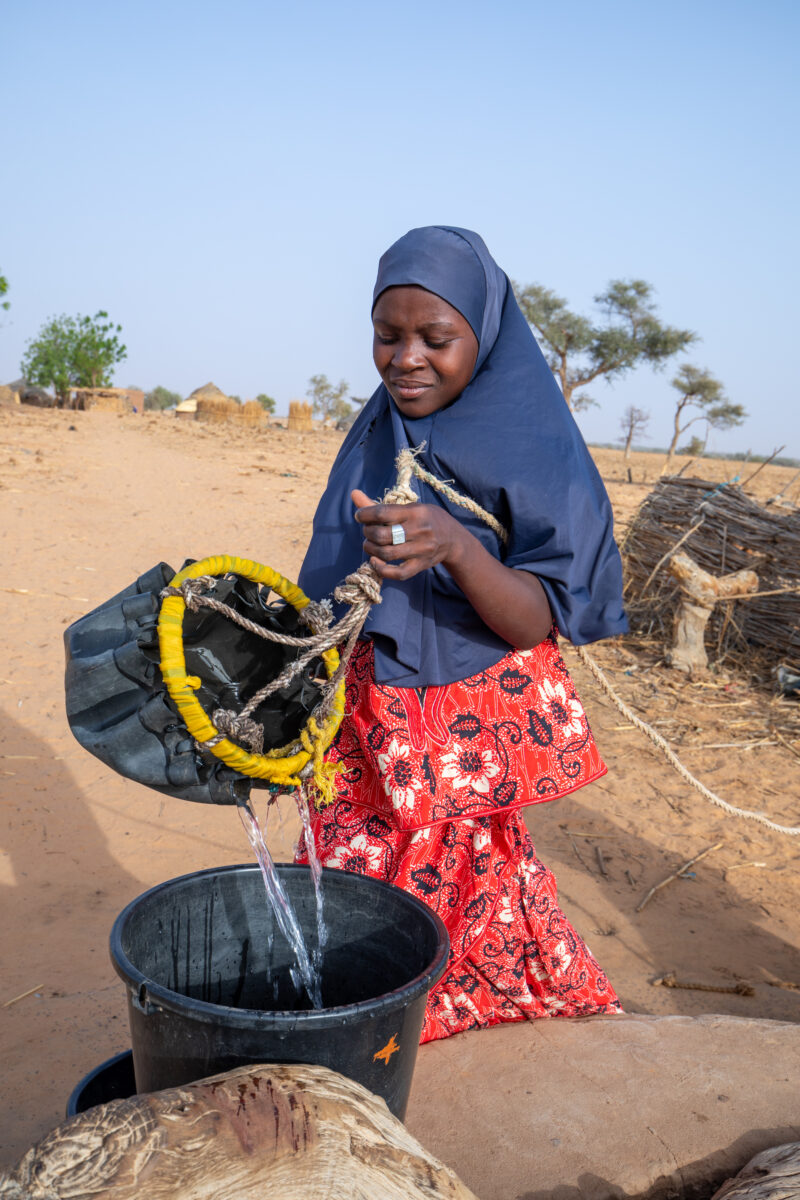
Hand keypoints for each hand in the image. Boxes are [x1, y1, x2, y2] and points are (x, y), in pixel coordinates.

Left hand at [351, 489, 466, 580]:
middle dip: (367, 532)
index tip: (360, 516)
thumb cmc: (426, 519)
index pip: (383, 512)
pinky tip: (375, 561)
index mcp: (415, 512)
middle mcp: (419, 531)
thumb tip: (353, 493)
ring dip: (370, 549)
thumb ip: (379, 505)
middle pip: (382, 535)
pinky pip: (398, 573)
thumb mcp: (408, 507)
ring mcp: (421, 550)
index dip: (365, 514)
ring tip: (369, 544)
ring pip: (387, 553)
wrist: (453, 539)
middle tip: (367, 531)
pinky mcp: (421, 566)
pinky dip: (382, 569)